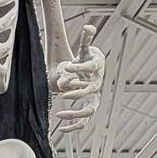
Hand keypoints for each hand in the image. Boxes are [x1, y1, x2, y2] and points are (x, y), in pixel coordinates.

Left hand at [48, 23, 103, 137]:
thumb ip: (86, 38)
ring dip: (75, 114)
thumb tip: (89, 27)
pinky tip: (62, 130)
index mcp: (96, 69)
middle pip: (91, 92)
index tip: (67, 66)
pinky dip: (74, 127)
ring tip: (60, 114)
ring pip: (89, 111)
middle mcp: (96, 85)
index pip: (90, 68)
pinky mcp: (87, 107)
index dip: (79, 68)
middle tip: (62, 92)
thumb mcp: (85, 48)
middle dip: (76, 92)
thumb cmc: (87, 59)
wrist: (90, 71)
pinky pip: (83, 121)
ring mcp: (93, 98)